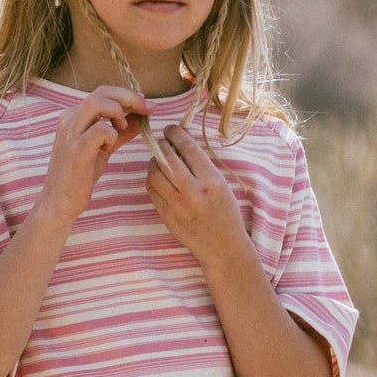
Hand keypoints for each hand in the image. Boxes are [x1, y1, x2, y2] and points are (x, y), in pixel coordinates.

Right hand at [38, 84, 148, 228]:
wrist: (59, 201)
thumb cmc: (80, 176)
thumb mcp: (102, 149)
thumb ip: (119, 132)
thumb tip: (141, 118)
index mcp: (73, 117)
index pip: (102, 93)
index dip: (127, 95)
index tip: (146, 106)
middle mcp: (69, 120)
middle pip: (101, 92)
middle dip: (129, 97)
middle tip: (147, 110)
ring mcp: (70, 134)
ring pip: (96, 103)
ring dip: (117, 112)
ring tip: (122, 129)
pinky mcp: (76, 150)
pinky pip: (100, 130)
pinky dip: (112, 135)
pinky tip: (109, 148)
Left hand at [146, 122, 245, 262]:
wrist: (222, 246)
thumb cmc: (225, 211)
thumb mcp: (220, 184)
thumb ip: (200, 164)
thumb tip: (178, 141)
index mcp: (211, 181)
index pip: (188, 148)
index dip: (175, 134)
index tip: (171, 130)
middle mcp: (193, 192)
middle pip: (167, 159)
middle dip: (161, 145)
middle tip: (162, 143)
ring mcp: (178, 206)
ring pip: (154, 174)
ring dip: (153, 162)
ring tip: (160, 161)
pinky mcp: (167, 216)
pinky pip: (151, 190)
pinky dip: (151, 179)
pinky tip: (158, 177)